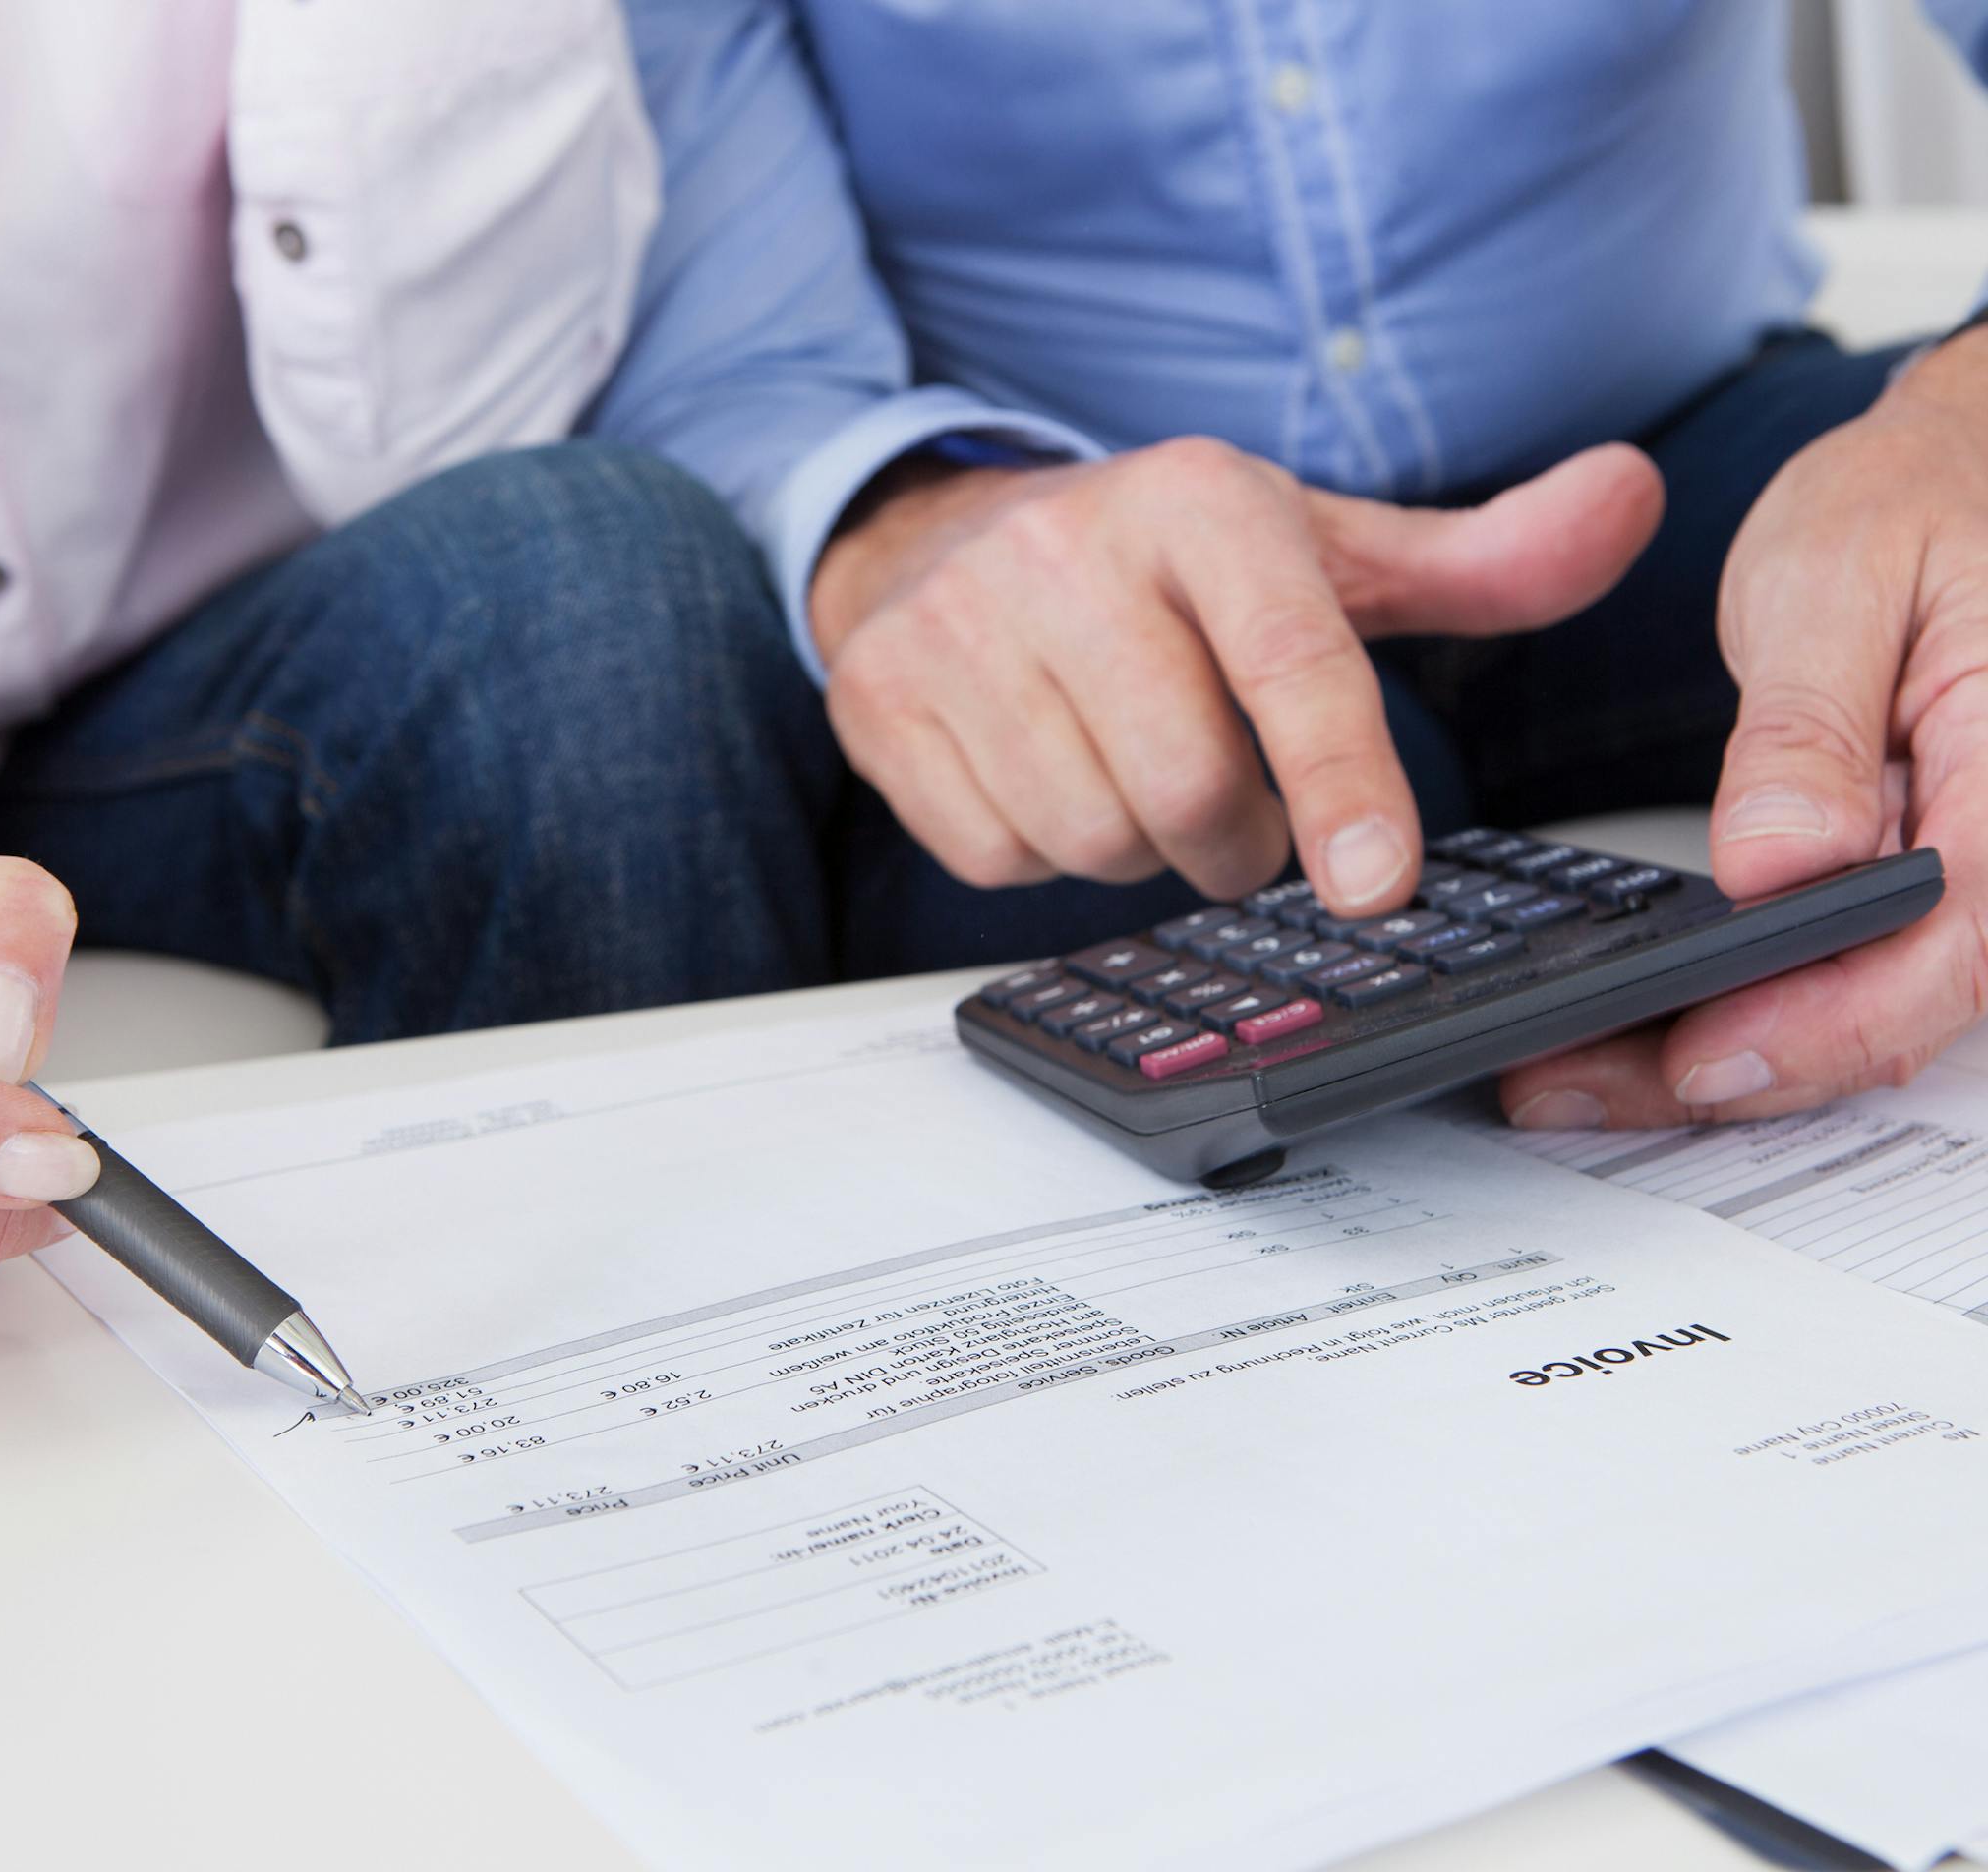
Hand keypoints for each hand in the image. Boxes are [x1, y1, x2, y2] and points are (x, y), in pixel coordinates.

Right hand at [812, 436, 1662, 909]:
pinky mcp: (881, 704)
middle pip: (1187, 788)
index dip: (1345, 784)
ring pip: (1089, 832)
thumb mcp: (1316, 548)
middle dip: (1233, 837)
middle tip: (1233, 807)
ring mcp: (955, 628)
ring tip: (1135, 776)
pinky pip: (995, 853)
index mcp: (1197, 503)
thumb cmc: (1157, 563)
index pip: (1290, 660)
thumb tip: (1633, 501)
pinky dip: (1040, 847)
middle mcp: (1064, 551)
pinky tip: (1048, 775)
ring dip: (1138, 846)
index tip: (1381, 888)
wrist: (937, 533)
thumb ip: (1479, 557)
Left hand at [1503, 328, 1987, 1130]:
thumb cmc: (1913, 504)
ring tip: (1567, 1073)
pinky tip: (1635, 1023)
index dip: (1821, 1024)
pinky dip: (1745, 1009)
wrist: (1951, 478)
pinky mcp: (1920, 881)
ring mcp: (1972, 873)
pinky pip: (1849, 973)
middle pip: (1900, 1009)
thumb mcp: (1841, 579)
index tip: (1696, 1054)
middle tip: (1565, 1084)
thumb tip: (1783, 862)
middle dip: (1739, 1068)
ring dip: (1727, 1056)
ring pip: (1870, 1013)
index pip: (1946, 940)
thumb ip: (1807, 727)